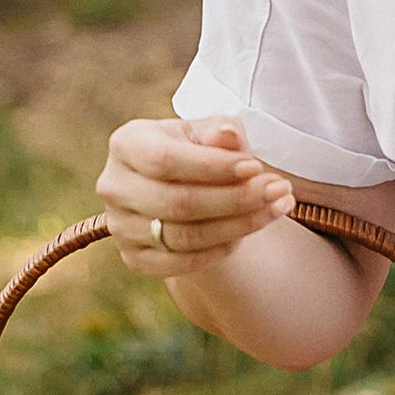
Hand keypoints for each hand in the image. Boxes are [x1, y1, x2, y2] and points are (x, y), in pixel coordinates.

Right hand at [96, 115, 293, 277]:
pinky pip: (183, 262)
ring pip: (184, 236)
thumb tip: (227, 135)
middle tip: (280, 190)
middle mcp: (114, 185)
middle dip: (235, 199)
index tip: (256, 168)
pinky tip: (249, 231)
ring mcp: (120, 226)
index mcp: (126, 143)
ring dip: (239, 225)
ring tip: (278, 207)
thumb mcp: (211, 132)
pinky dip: (221, 249)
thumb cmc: (200, 151)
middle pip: (177, 202)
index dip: (212, 167)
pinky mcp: (134, 259)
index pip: (164, 160)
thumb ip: (221, 131)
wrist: (185, 188)